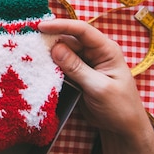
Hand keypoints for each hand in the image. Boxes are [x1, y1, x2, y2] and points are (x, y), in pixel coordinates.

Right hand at [39, 18, 152, 142]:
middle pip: (69, 39)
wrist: (123, 128)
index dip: (61, 26)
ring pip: (63, 52)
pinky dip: (51, 65)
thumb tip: (55, 48)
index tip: (40, 27)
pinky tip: (39, 66)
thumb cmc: (119, 107)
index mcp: (106, 49)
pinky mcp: (78, 74)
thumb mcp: (99, 87)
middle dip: (50, 39)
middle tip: (29, 41)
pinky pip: (61, 65)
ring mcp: (86, 63)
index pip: (82, 30)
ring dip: (49, 53)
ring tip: (30, 52)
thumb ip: (77, 68)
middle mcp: (95, 52)